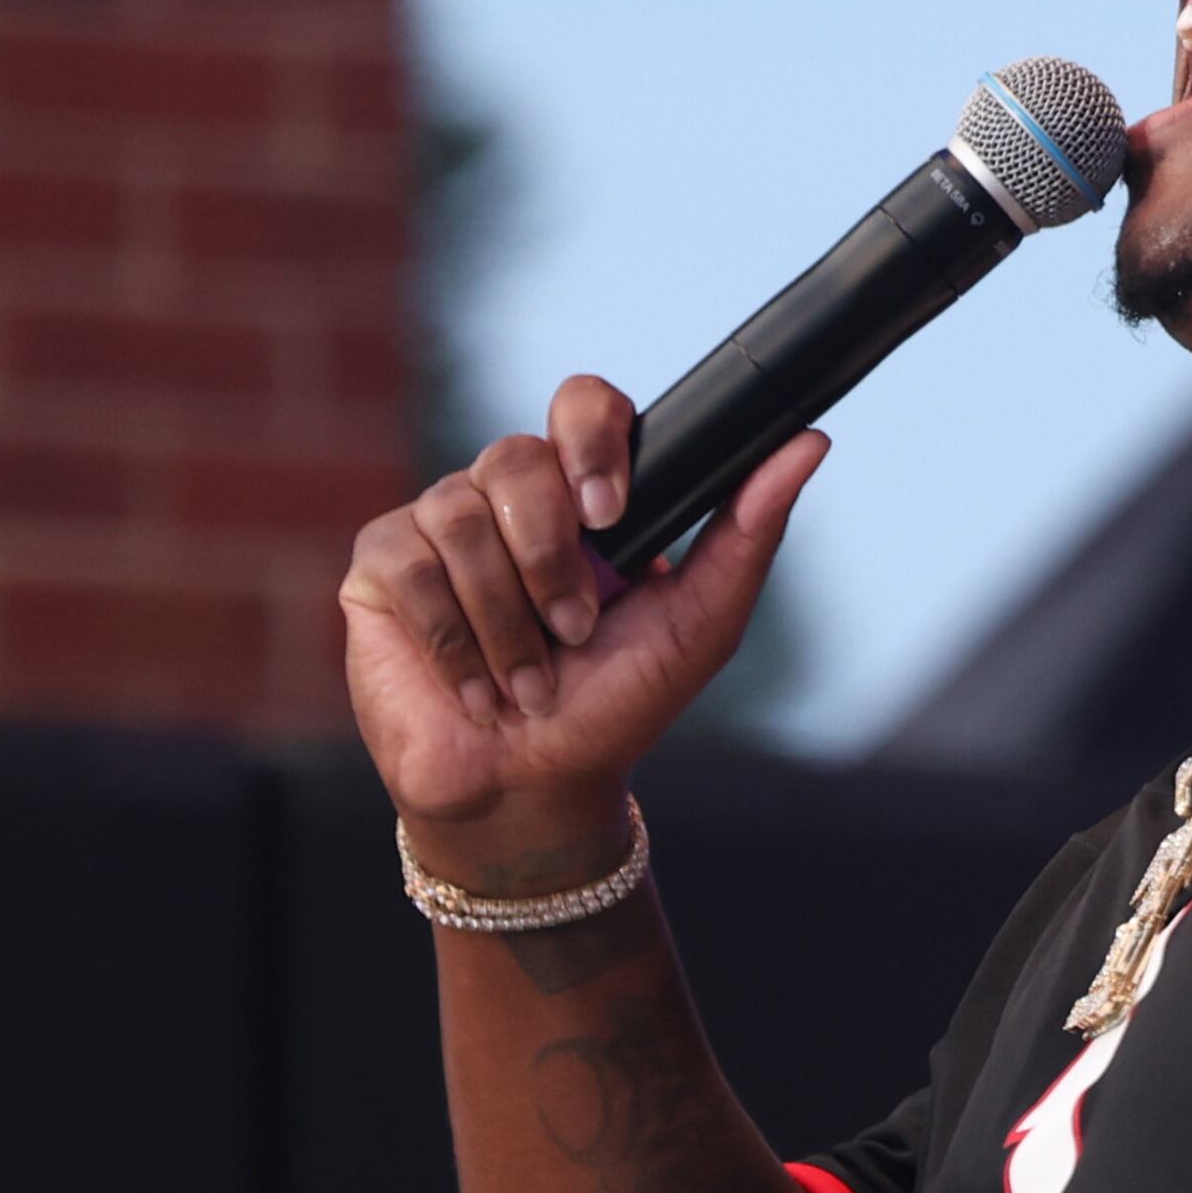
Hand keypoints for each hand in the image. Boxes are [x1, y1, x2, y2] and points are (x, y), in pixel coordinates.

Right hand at [339, 374, 826, 880]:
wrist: (534, 787)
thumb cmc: (615, 707)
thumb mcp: (699, 624)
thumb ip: (748, 533)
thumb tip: (811, 442)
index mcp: (582, 495)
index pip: (583, 404)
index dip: (591, 440)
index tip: (609, 513)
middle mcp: (506, 496)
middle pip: (516, 459)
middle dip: (551, 560)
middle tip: (574, 633)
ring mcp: (438, 525)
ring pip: (460, 518)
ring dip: (507, 622)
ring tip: (528, 684)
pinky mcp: (380, 567)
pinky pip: (409, 566)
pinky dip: (454, 642)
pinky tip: (477, 691)